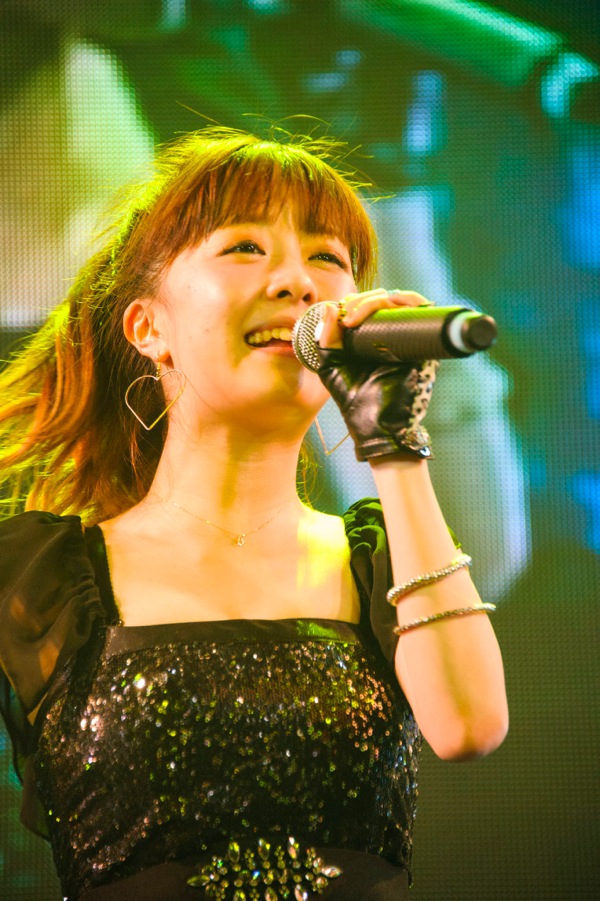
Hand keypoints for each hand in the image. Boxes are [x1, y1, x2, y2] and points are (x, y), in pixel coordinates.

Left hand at [316, 289, 438, 461]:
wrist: (373, 424)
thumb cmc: (353, 398)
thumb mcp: (330, 365)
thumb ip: (326, 339)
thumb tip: (330, 306)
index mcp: (375, 337)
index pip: (371, 305)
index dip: (357, 302)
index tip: (340, 313)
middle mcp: (396, 335)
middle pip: (387, 299)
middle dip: (363, 300)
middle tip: (347, 316)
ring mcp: (411, 338)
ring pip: (403, 301)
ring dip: (378, 300)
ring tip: (356, 315)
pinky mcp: (424, 345)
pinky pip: (423, 311)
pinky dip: (407, 301)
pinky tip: (383, 308)